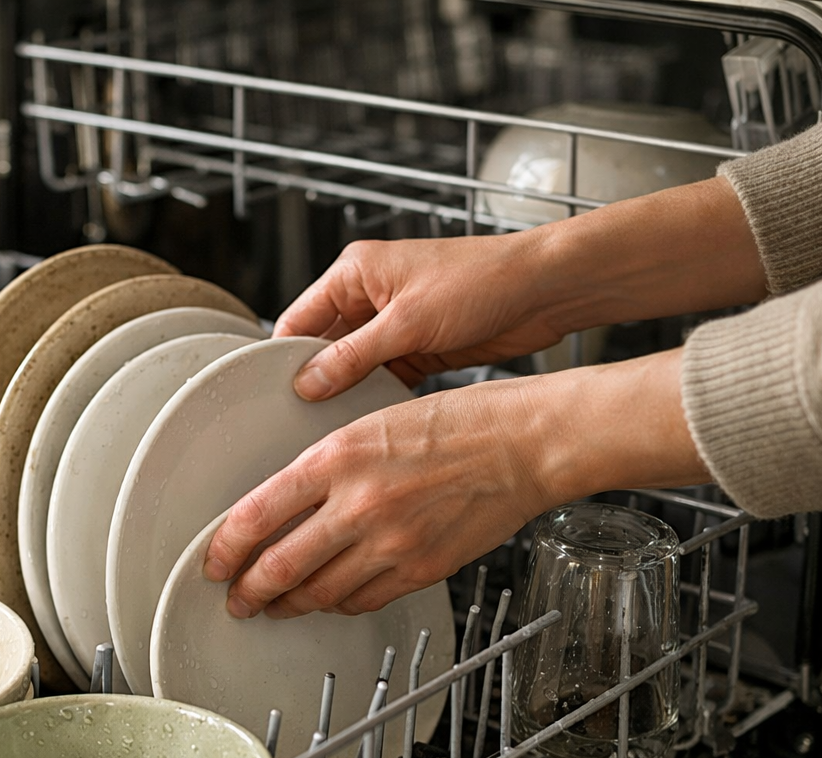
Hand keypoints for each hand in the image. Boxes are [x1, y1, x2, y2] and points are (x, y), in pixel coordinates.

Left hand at [203, 350, 709, 616]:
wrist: (528, 443)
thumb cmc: (460, 421)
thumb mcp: (375, 417)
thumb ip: (328, 461)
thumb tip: (286, 497)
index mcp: (337, 456)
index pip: (256, 514)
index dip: (225, 549)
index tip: (213, 562)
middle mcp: (358, 503)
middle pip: (279, 567)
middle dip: (248, 592)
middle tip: (235, 600)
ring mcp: (390, 541)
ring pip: (318, 592)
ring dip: (288, 604)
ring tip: (275, 605)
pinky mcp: (421, 568)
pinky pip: (362, 600)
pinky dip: (337, 604)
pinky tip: (329, 598)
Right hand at [276, 233, 566, 393]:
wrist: (545, 290)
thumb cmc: (485, 277)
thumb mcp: (408, 320)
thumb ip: (354, 355)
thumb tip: (310, 381)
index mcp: (356, 272)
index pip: (300, 317)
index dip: (286, 355)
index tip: (276, 391)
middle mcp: (371, 295)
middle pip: (324, 345)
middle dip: (317, 378)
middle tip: (304, 415)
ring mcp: (396, 323)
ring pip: (354, 366)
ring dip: (350, 391)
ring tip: (336, 422)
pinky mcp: (420, 347)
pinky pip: (384, 377)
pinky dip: (378, 396)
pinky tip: (372, 417)